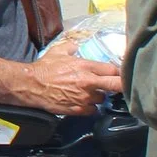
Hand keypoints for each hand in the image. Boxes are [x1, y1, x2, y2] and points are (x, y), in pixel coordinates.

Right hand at [11, 51, 125, 114]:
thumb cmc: (45, 67)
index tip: (118, 73)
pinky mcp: (78, 109)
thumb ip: (72, 46)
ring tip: (89, 93)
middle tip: (124, 86)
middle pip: (115, 85)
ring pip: (102, 99)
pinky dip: (90, 107)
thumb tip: (78, 46)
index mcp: (86, 66)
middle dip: (122, 85)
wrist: (32, 85)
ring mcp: (84, 98)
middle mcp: (88, 82)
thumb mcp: (59, 51)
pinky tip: (83, 102)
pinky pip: (92, 110)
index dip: (117, 72)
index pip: (112, 70)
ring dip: (98, 96)